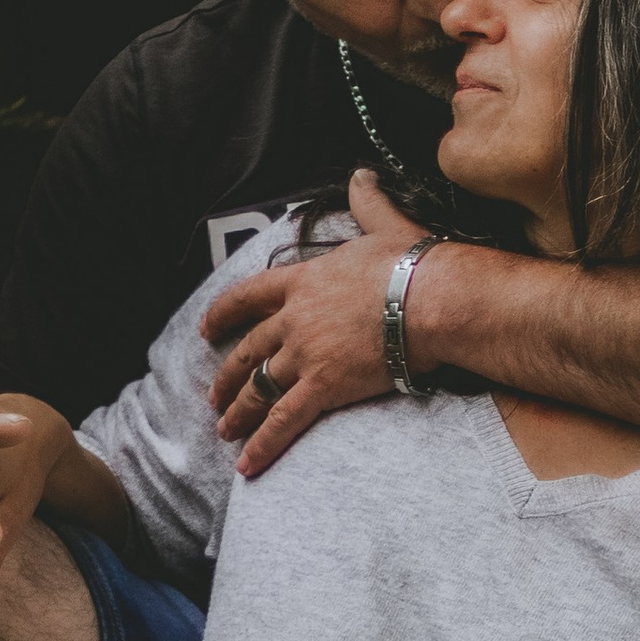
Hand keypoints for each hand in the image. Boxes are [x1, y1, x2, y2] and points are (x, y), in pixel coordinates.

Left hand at [203, 171, 429, 476]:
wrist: (432, 300)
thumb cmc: (415, 264)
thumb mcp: (386, 224)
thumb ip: (368, 202)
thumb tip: (363, 176)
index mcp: (304, 280)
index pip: (250, 296)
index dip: (225, 314)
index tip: (208, 328)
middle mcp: (295, 318)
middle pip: (247, 349)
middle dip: (227, 374)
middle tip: (213, 394)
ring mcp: (305, 354)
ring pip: (258, 387)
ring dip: (238, 411)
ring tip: (225, 429)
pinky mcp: (323, 386)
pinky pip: (283, 420)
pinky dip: (262, 444)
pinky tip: (246, 464)